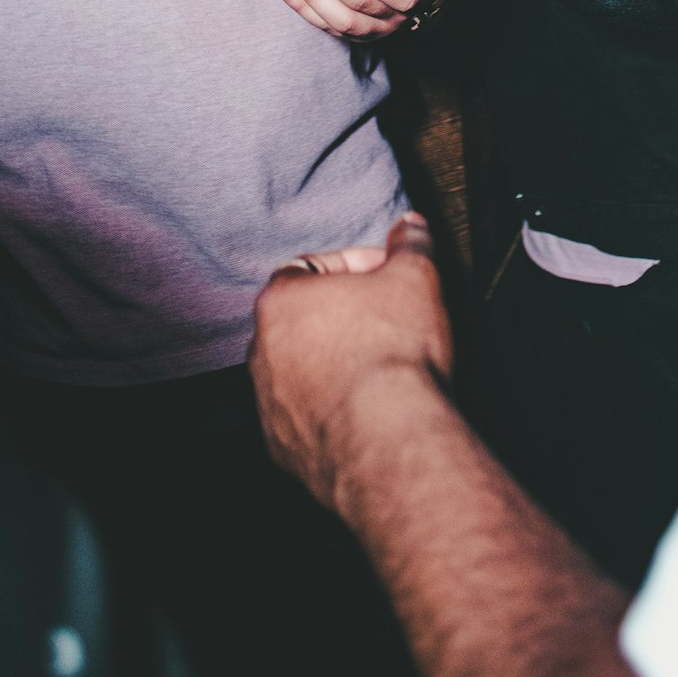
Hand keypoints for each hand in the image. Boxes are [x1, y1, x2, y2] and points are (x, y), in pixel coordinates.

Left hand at [250, 214, 452, 509]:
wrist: (388, 442)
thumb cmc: (394, 353)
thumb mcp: (416, 276)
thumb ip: (410, 243)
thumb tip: (411, 226)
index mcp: (280, 301)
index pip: (313, 268)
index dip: (356, 267)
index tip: (387, 278)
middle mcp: (261, 352)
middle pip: (305, 321)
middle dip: (345, 317)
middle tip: (389, 322)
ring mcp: (268, 405)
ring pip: (303, 372)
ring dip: (337, 366)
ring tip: (384, 371)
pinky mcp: (284, 450)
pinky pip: (308, 420)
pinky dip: (334, 413)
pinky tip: (372, 413)